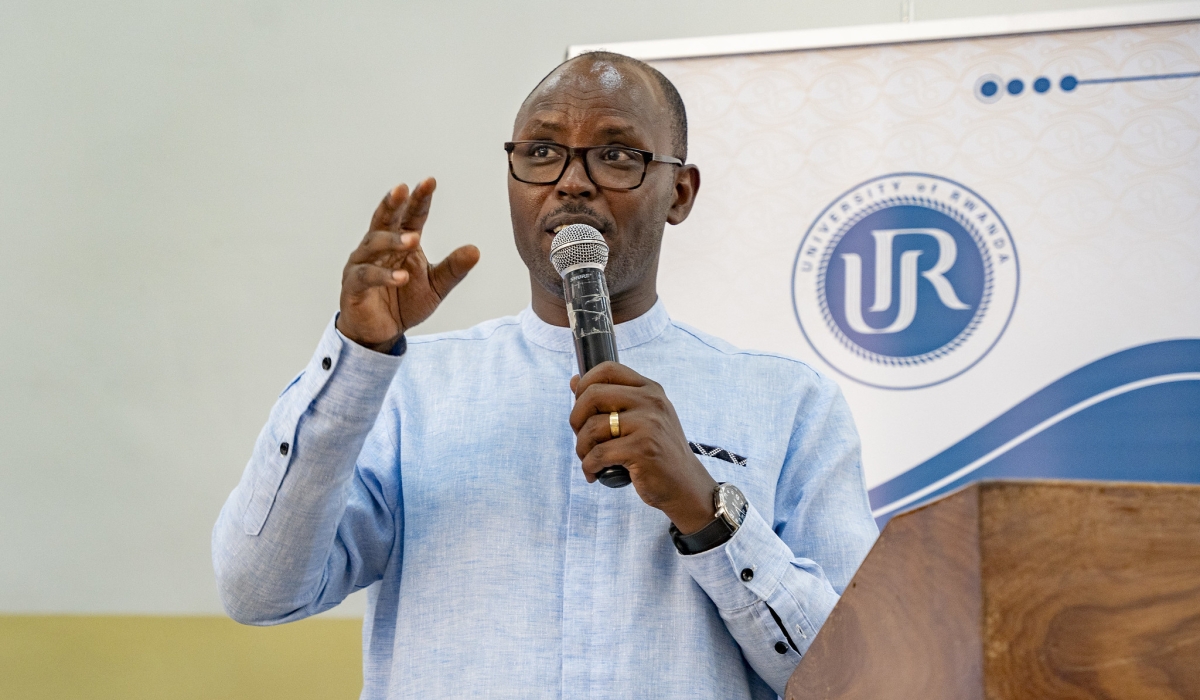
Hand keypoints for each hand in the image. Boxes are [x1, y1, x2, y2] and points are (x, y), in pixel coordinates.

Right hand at [336, 178, 480, 351]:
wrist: (382, 333)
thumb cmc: (405, 303)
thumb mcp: (436, 286)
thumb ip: (453, 269)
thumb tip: (475, 250)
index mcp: (399, 242)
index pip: (410, 215)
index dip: (419, 199)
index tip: (430, 181)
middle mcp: (377, 248)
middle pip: (384, 219)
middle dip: (393, 203)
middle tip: (403, 189)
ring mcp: (362, 264)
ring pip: (373, 244)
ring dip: (393, 240)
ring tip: (414, 239)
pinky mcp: (353, 286)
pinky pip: (367, 276)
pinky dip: (384, 275)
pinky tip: (401, 277)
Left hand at [569, 362, 718, 533]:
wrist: (685, 485)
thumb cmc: (657, 451)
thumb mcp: (640, 418)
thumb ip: (610, 398)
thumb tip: (574, 380)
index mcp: (650, 389)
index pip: (608, 369)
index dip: (585, 386)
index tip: (582, 409)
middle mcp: (651, 402)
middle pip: (593, 395)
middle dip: (576, 420)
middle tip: (582, 439)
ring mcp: (648, 425)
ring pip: (592, 427)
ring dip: (581, 448)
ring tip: (589, 460)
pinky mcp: (643, 450)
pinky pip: (598, 454)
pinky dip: (589, 467)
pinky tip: (594, 474)